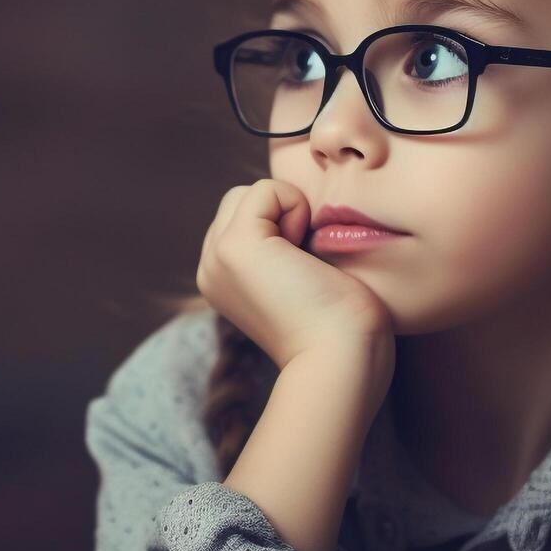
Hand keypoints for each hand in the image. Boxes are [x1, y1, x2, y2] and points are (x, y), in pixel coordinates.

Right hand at [195, 178, 395, 372]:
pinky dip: (296, 206)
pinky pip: (267, 189)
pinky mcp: (234, 245)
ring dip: (289, 212)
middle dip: (281, 217)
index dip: (284, 229)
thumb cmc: (341, 329)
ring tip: (302, 262)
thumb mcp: (301, 281)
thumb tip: (298, 212)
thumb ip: (285, 251)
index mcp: (223, 279)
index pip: (245, 219)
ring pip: (252, 193)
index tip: (303, 274)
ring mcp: (215, 256)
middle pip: (242, 201)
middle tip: (303, 267)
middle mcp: (210, 267)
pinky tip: (304, 252)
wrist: (340, 361)